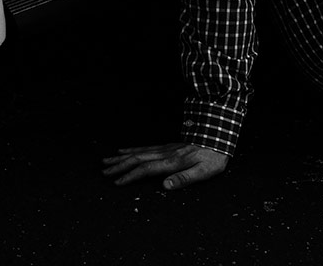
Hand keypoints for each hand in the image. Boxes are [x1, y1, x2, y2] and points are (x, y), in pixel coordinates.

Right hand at [102, 142, 228, 189]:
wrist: (219, 136)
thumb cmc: (213, 157)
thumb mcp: (204, 171)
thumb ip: (184, 179)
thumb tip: (165, 186)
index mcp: (172, 162)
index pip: (146, 170)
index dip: (130, 176)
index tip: (117, 182)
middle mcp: (166, 154)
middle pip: (137, 159)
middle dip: (119, 165)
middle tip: (103, 171)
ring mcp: (165, 148)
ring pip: (138, 152)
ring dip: (121, 157)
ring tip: (106, 160)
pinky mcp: (167, 146)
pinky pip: (145, 147)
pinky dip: (132, 149)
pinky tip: (124, 150)